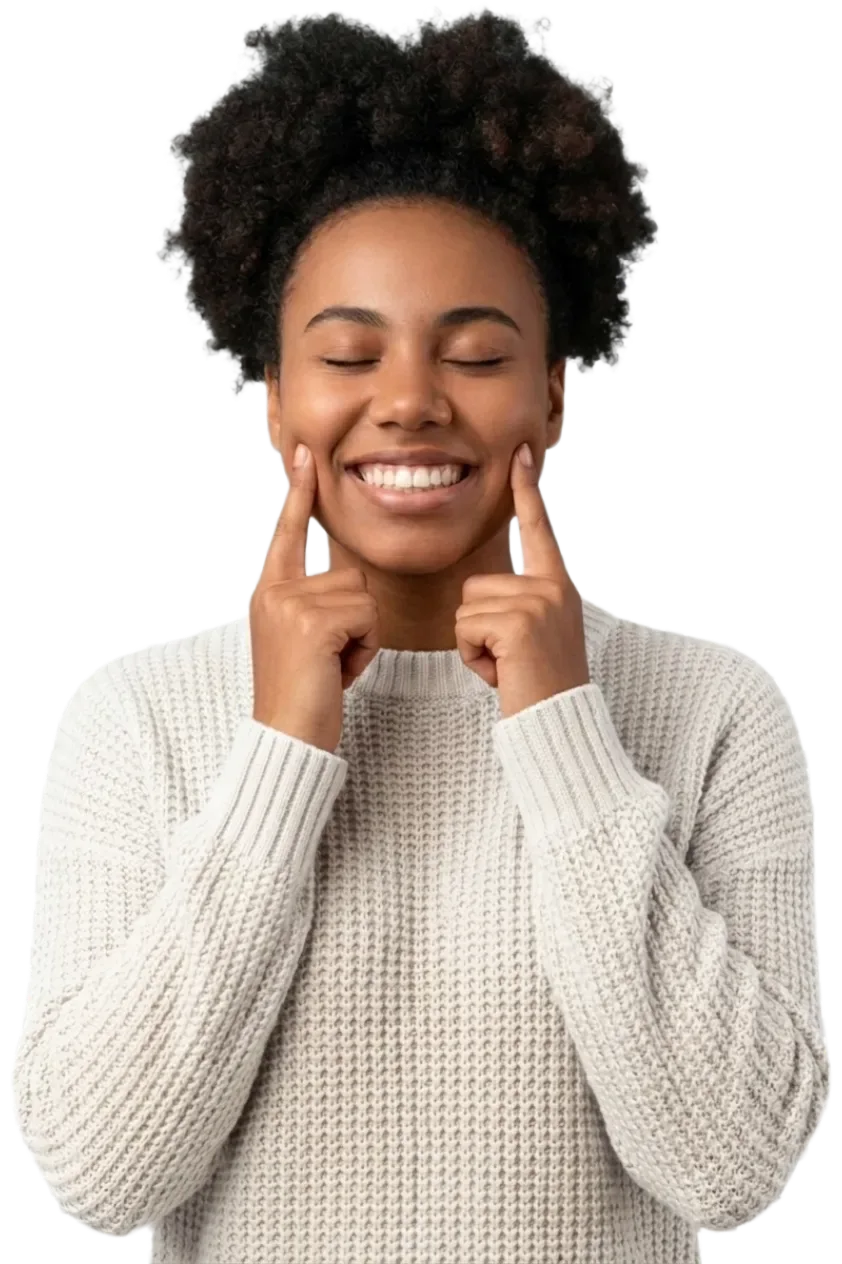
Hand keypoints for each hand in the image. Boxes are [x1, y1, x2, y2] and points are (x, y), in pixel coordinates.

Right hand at [249, 444, 380, 753]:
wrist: (289, 738)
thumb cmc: (305, 696)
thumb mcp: (304, 641)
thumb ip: (316, 606)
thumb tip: (347, 584)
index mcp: (269, 592)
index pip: (287, 533)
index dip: (299, 493)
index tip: (304, 452)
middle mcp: (274, 591)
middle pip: (351, 575)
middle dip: (357, 621)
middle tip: (330, 661)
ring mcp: (290, 604)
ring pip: (363, 596)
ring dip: (363, 636)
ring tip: (332, 667)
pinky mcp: (312, 621)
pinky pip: (368, 617)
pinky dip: (365, 649)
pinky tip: (338, 673)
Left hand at [454, 443, 589, 718]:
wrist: (558, 725)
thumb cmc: (539, 688)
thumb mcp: (534, 636)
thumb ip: (517, 604)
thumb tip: (481, 591)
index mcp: (557, 586)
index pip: (536, 531)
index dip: (526, 492)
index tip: (522, 451)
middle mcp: (552, 587)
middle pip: (475, 585)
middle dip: (477, 626)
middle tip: (510, 658)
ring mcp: (538, 603)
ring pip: (466, 607)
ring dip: (474, 644)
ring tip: (508, 666)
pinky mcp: (519, 623)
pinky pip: (465, 628)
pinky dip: (474, 658)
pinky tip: (503, 674)